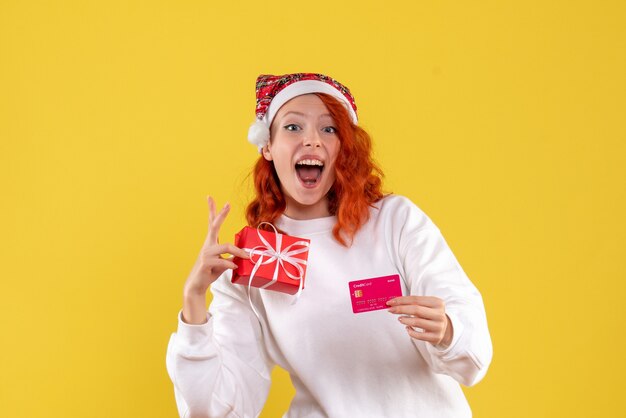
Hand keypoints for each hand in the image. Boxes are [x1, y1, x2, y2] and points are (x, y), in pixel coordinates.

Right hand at [182, 196, 248, 323]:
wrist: (197, 285)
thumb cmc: (210, 271)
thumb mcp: (222, 262)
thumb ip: (231, 256)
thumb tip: (245, 255)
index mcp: (211, 242)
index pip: (211, 223)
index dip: (212, 210)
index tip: (210, 197)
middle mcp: (208, 245)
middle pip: (214, 226)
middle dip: (221, 215)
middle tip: (227, 204)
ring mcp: (206, 254)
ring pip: (226, 247)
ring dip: (239, 252)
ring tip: (248, 257)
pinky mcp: (206, 263)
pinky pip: (223, 261)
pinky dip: (231, 264)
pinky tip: (234, 267)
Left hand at [387, 296, 452, 348]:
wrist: (444, 329)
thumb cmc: (430, 315)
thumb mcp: (426, 306)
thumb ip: (413, 303)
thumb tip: (394, 302)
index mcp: (437, 303)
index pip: (416, 299)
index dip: (402, 300)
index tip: (391, 302)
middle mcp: (439, 314)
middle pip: (416, 309)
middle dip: (401, 309)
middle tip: (390, 309)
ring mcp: (438, 326)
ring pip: (416, 322)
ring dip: (405, 320)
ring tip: (400, 319)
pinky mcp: (435, 337)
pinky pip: (418, 335)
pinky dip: (410, 331)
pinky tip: (408, 328)